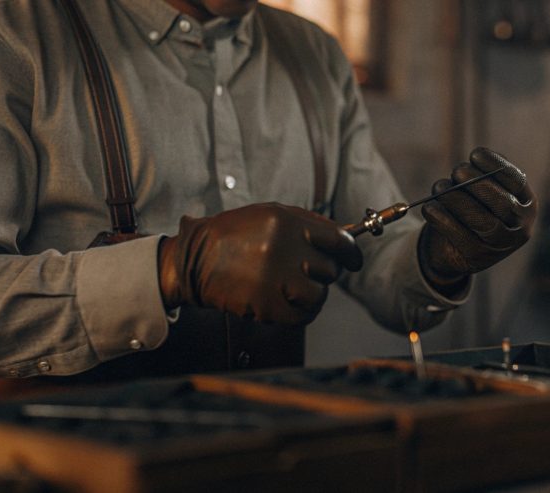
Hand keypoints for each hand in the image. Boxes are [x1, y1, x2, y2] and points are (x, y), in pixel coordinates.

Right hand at [159, 203, 362, 325]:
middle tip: (304, 272)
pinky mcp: (266, 305)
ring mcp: (275, 278)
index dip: (352, 253)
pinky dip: (300, 313)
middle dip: (322, 272)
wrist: (195, 259)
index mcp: (287, 222)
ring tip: (293, 288)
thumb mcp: (270, 213)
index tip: (354, 261)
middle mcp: (283, 249)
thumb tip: (346, 237)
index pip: (339, 240)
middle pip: (330, 269)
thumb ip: (309, 223)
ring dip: (312, 294)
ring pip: (319, 294)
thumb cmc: (236, 235)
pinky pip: (302, 315)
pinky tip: (288, 303)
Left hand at [419, 147, 536, 289]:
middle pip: (502, 203)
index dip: (496, 166)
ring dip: (457, 200)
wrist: (456, 249)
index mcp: (527, 205)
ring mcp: (500, 247)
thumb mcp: (483, 191)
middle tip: (457, 171)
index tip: (475, 154)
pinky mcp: (477, 258)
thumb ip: (484, 175)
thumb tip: (476, 161)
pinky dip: (442, 219)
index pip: (516, 182)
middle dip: (477, 183)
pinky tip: (429, 208)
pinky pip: (459, 236)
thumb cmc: (473, 209)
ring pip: (482, 222)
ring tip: (439, 187)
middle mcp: (520, 228)